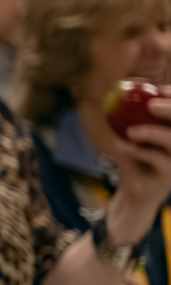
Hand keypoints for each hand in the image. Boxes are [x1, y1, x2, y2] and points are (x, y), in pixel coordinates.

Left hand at [106, 97, 170, 244]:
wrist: (132, 194)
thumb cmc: (135, 162)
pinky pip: (159, 160)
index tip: (159, 89)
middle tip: (151, 104)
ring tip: (131, 132)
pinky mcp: (170, 175)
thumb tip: (119, 94)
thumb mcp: (132, 138)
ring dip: (154, 133)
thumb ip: (132, 120)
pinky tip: (123, 146)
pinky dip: (139, 151)